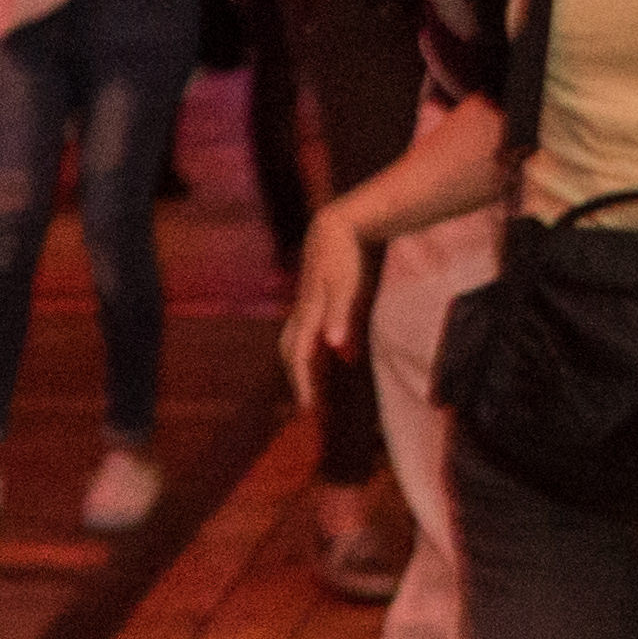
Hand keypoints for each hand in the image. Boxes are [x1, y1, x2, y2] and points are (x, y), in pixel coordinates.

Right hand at [281, 203, 371, 405]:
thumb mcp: (346, 286)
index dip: (304, 385)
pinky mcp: (313, 301)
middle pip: (291, 354)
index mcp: (308, 314)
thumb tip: (335, 348)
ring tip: (316, 387)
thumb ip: (341, 316)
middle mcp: (302, 313)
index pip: (300, 358)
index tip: (310, 410)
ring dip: (303, 367)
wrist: (335, 228)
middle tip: (310, 407)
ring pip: (295, 343)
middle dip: (299, 381)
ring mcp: (306, 307)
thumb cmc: (343, 257)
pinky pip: (308, 333)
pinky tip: (341, 357)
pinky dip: (316, 350)